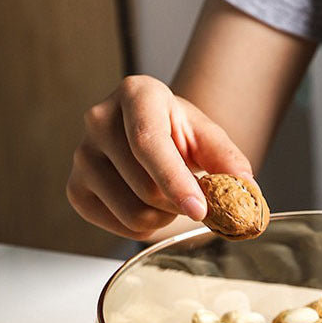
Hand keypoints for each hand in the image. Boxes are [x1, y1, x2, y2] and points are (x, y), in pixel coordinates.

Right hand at [67, 75, 253, 238]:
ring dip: (162, 216)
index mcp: (136, 94)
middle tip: (189, 192)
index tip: (200, 210)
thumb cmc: (179, 134)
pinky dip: (142, 226)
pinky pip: (119, 227)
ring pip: (133, 213)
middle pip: (146, 187)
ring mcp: (82, 155)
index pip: (148, 143)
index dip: (176, 181)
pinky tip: (146, 203)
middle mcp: (99, 120)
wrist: (149, 139)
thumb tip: (246, 188)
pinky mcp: (75, 189)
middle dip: (178, 202)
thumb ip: (229, 160)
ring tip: (166, 196)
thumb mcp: (208, 138)